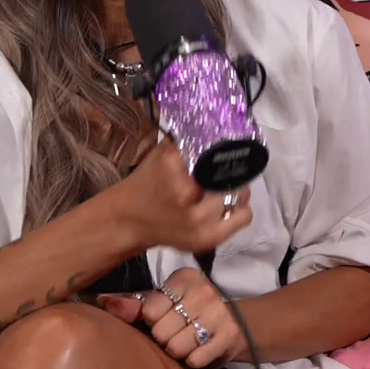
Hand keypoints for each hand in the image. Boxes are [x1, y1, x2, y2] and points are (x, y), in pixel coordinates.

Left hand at [96, 267, 248, 368]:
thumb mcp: (163, 301)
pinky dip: (194, 360)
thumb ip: (133, 303)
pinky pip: (195, 360)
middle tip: (177, 332)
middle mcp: (203, 291)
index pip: (149, 311)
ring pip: (176, 348)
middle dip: (165, 338)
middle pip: (161, 332)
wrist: (235, 323)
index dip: (153, 321)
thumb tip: (101, 301)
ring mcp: (219, 314)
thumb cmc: (189, 310)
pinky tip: (201, 350)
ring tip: (188, 341)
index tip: (166, 317)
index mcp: (184, 278)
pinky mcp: (229, 337)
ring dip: (179, 351)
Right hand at [105, 136, 252, 252]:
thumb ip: (191, 140)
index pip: (218, 154)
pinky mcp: (206, 239)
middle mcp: (188, 194)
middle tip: (222, 174)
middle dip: (229, 174)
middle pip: (232, 176)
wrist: (128, 220)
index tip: (223, 155)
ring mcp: (198, 220)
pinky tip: (224, 206)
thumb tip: (220, 129)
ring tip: (221, 190)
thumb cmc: (146, 183)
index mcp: (174, 166)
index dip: (223, 154)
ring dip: (235, 191)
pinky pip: (242, 218)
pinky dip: (238, 210)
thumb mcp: (163, 153)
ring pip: (240, 196)